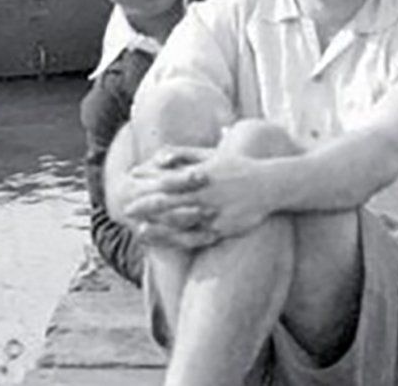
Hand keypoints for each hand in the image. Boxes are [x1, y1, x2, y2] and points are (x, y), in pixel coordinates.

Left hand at [131, 150, 275, 240]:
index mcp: (202, 175)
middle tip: (127, 210)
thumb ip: (184, 155)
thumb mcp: (212, 155)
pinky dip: (179, 240)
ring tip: (140, 230)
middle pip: (169, 202)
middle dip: (146, 207)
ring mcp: (214, 213)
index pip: (168, 180)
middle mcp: (206, 194)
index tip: (131, 184)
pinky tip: (166, 242)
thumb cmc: (238, 167)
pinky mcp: (222, 228)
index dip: (147, 183)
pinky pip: (197, 237)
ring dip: (159, 227)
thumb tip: (159, 156)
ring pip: (180, 222)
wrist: (270, 185)